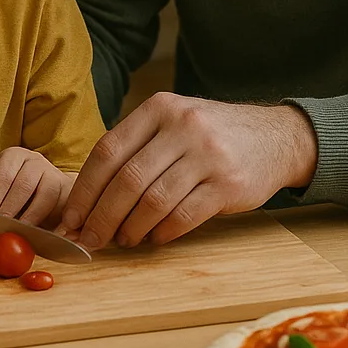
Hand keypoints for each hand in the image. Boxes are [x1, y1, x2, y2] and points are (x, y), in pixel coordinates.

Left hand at [0, 148, 75, 228]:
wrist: (43, 192)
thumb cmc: (11, 189)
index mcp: (12, 156)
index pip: (3, 173)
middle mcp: (34, 160)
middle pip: (24, 183)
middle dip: (10, 207)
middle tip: (0, 226)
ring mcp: (53, 173)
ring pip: (45, 193)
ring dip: (29, 216)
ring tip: (17, 231)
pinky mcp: (65, 190)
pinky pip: (59, 205)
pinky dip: (47, 220)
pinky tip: (34, 231)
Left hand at [57, 94, 317, 249]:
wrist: (276, 137)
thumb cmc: (210, 136)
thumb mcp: (174, 121)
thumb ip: (136, 147)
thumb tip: (87, 199)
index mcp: (160, 108)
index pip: (107, 151)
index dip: (84, 190)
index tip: (70, 218)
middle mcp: (184, 126)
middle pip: (127, 179)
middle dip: (101, 217)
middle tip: (90, 240)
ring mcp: (209, 155)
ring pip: (153, 201)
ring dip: (131, 228)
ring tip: (124, 239)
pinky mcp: (229, 184)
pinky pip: (184, 216)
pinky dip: (162, 232)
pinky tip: (155, 237)